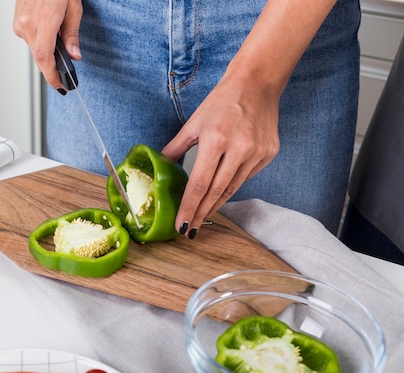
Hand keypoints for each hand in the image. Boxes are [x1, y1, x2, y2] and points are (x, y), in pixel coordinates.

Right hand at [13, 0, 82, 91]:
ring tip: (58, 44)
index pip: (45, 57)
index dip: (52, 76)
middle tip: (64, 75)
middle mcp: (27, 23)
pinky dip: (40, 42)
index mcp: (44, 19)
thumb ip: (72, 34)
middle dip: (53, 68)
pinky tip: (48, 34)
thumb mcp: (73, 6)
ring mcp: (19, 23)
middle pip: (40, 57)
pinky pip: (30, 40)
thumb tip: (74, 55)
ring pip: (35, 49)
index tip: (60, 86)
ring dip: (47, 52)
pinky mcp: (16, 22)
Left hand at [162, 75, 279, 237]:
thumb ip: (176, 148)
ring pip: (232, 188)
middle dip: (201, 213)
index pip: (199, 183)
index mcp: (216, 140)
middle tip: (190, 230)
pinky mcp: (268, 154)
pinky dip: (231, 187)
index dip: (189, 208)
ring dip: (215, 204)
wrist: (256, 84)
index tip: (182, 226)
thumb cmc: (221, 102)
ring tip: (202, 217)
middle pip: (216, 192)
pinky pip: (246, 177)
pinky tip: (220, 195)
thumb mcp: (193, 123)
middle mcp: (239, 149)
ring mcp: (257, 153)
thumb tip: (160, 165)